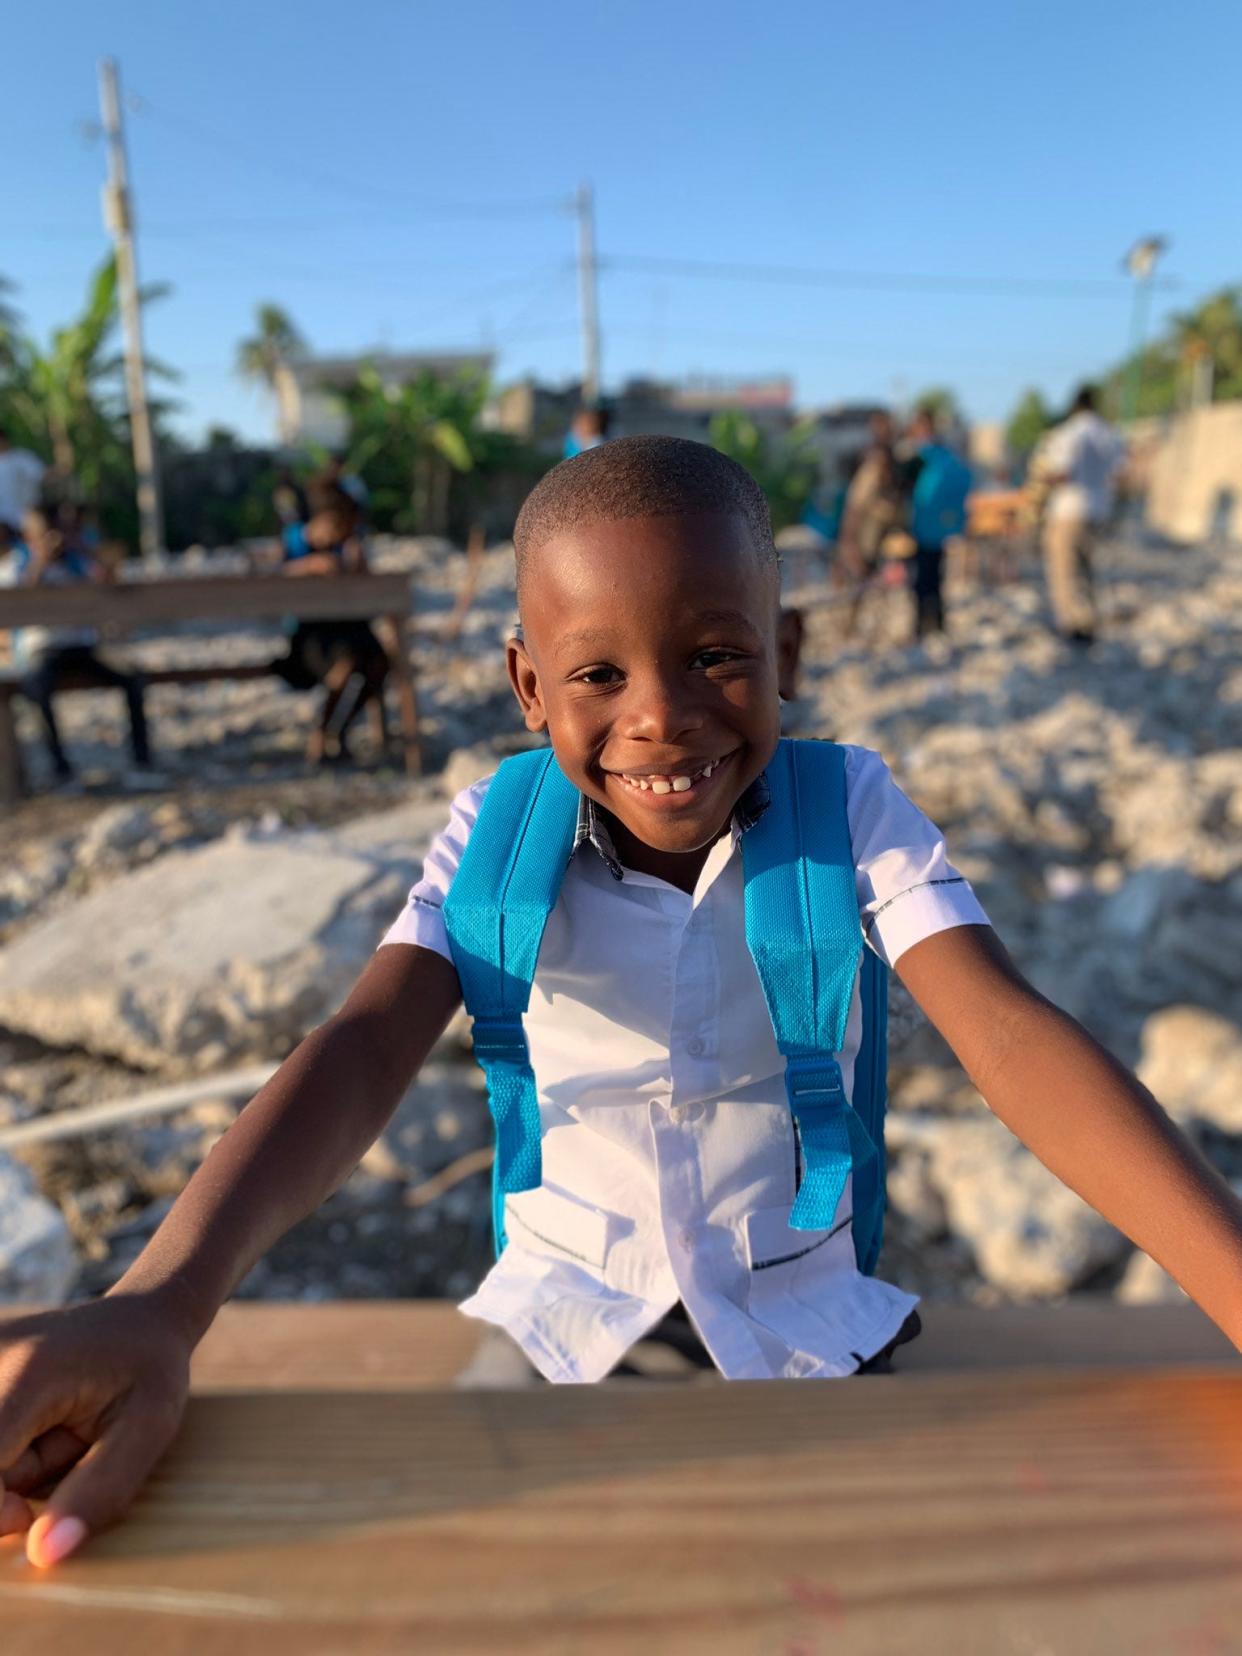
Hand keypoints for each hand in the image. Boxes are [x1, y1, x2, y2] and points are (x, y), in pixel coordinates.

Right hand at [0, 1293, 191, 1567]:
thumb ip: (98, 1491)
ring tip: (57, 1435)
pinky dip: (7, 1453)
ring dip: (9, 1469)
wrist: (141, 1316)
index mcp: (30, 1372)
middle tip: (62, 1458)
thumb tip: (43, 1556)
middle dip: (5, 1486)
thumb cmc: (150, 1370)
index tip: (25, 1516)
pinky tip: (38, 1429)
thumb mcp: (149, 1427)